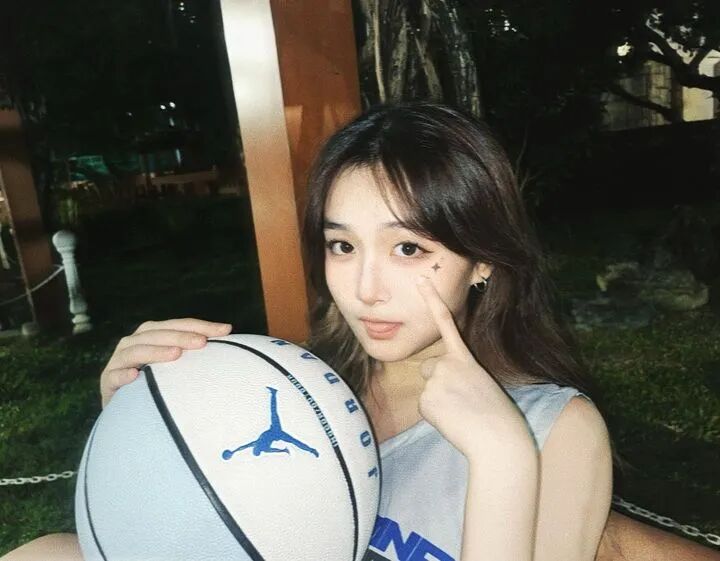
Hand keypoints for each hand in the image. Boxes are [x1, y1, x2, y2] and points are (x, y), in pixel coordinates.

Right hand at [100, 318, 231, 407]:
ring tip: (176, 355)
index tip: (226, 330)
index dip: (200, 325)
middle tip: (202, 342)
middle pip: (156, 333)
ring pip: (135, 351)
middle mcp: (133, 343)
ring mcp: (118, 362)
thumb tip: (231, 335)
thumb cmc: (162, 385)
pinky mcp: (107, 383)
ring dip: (155, 351)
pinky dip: (123, 375)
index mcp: (152, 335)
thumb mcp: (178, 367)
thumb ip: (196, 352)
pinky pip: (114, 377)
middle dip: (181, 336)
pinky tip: (136, 376)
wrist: (130, 413)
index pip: (177, 325)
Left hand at [415, 277, 533, 460]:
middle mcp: (447, 364)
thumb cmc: (498, 416)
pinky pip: (425, 406)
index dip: (432, 299)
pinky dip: (435, 415)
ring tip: (460, 413)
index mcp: (466, 358)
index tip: (420, 280)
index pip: (446, 323)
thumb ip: (461, 374)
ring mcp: (435, 381)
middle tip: (460, 400)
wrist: (498, 440)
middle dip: (437, 380)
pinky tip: (453, 421)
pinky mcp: (426, 400)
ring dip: (438, 399)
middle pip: (428, 367)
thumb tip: (440, 383)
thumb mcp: (483, 383)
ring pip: (428, 388)